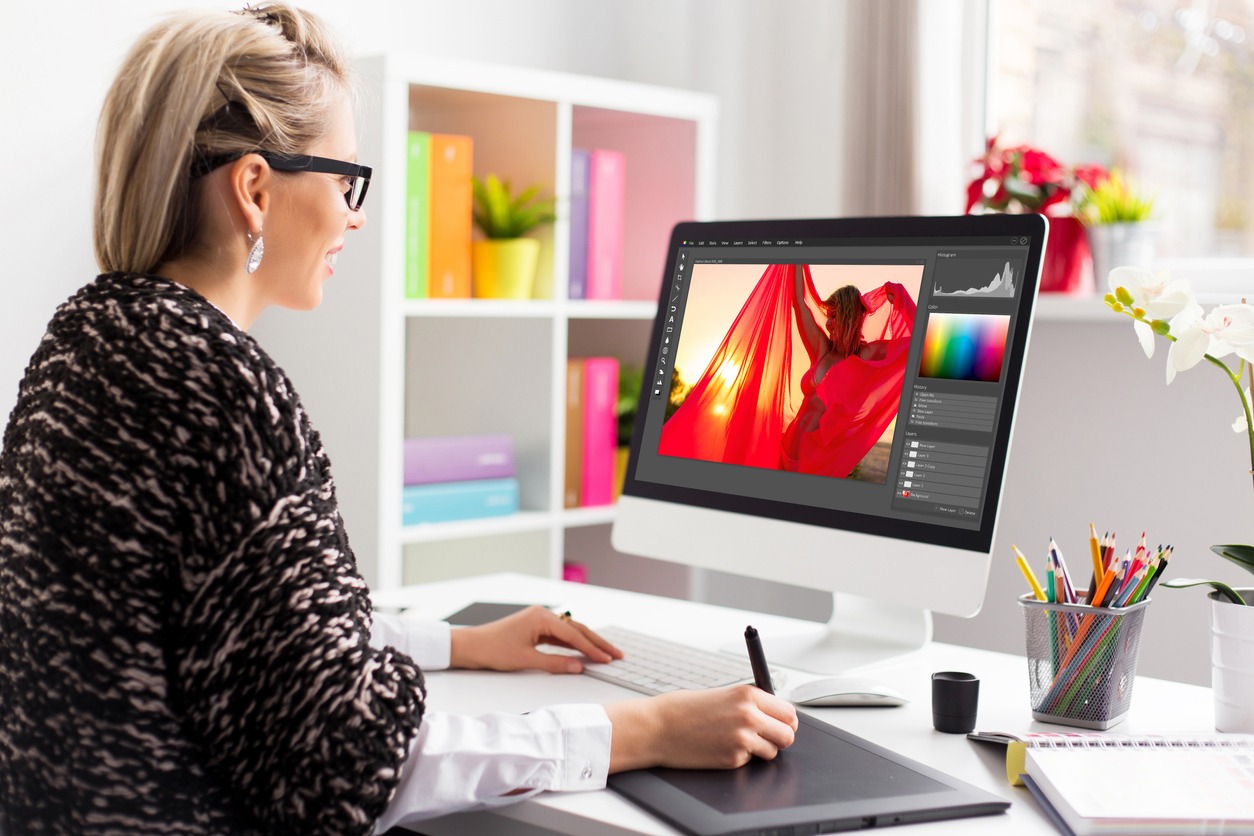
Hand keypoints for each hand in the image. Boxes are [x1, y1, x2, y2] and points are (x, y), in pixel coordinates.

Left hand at [449, 606, 622, 673]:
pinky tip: (583, 651)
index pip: (574, 634)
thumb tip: (578, 666)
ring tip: (605, 653)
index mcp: (541, 618)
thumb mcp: (526, 661)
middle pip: (577, 629)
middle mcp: (542, 615)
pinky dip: (573, 644)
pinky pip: (560, 635)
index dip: (593, 648)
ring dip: (587, 642)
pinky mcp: (535, 628)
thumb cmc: (493, 650)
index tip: (608, 658)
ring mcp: (539, 621)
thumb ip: (555, 663)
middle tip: (616, 653)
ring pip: (570, 632)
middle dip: (597, 642)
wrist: (471, 646)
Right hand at [605, 684, 798, 771]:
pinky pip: (750, 761)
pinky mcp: (733, 759)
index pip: (788, 712)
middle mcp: (749, 715)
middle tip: (766, 737)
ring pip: (773, 752)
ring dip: (761, 750)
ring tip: (738, 741)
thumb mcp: (723, 695)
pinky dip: (740, 758)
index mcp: (748, 694)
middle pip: (788, 734)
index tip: (781, 725)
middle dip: (780, 738)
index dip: (786, 721)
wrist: (658, 726)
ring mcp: (742, 739)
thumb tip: (773, 715)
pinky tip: (721, 747)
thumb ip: (750, 703)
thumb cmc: (684, 709)